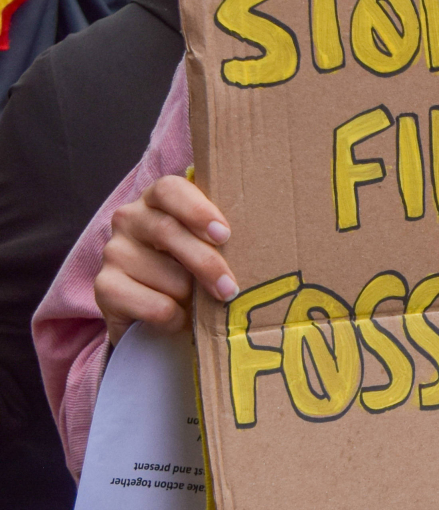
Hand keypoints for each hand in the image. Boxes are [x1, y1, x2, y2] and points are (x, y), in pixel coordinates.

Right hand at [95, 173, 236, 346]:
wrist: (155, 311)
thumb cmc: (192, 267)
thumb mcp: (207, 245)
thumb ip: (221, 235)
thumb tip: (264, 240)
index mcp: (158, 199)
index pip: (170, 190)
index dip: (196, 210)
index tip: (224, 234)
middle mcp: (129, 219)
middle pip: (168, 232)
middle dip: (206, 263)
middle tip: (230, 288)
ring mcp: (113, 252)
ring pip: (166, 275)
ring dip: (191, 296)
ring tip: (198, 302)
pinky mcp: (104, 287)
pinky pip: (152, 305)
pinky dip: (174, 317)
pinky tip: (178, 318)